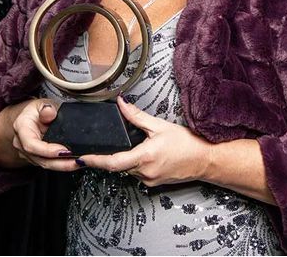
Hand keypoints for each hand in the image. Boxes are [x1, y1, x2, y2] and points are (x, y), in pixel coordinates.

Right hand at [11, 98, 81, 171]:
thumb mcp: (41, 104)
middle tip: (79, 161)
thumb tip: (49, 112)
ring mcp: (28, 154)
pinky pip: (50, 164)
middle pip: (41, 160)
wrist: (29, 117)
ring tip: (81, 162)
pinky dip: (63, 164)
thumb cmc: (36, 111)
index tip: (64, 151)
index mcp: (21, 128)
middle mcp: (21, 144)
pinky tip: (75, 162)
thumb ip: (46, 108)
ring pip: (47, 164)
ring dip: (65, 166)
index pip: (31, 145)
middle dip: (62, 163)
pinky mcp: (37, 159)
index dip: (48, 151)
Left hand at [77, 96, 212, 186]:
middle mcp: (145, 172)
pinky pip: (137, 172)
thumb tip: (122, 104)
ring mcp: (149, 180)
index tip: (81, 158)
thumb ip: (137, 117)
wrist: (205, 160)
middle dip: (110, 155)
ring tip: (135, 145)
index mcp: (144, 157)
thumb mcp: (160, 126)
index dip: (95, 161)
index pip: (112, 162)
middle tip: (101, 147)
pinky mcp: (153, 182)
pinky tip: (144, 153)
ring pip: (127, 169)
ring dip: (125, 158)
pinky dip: (135, 162)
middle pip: (118, 165)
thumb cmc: (187, 144)